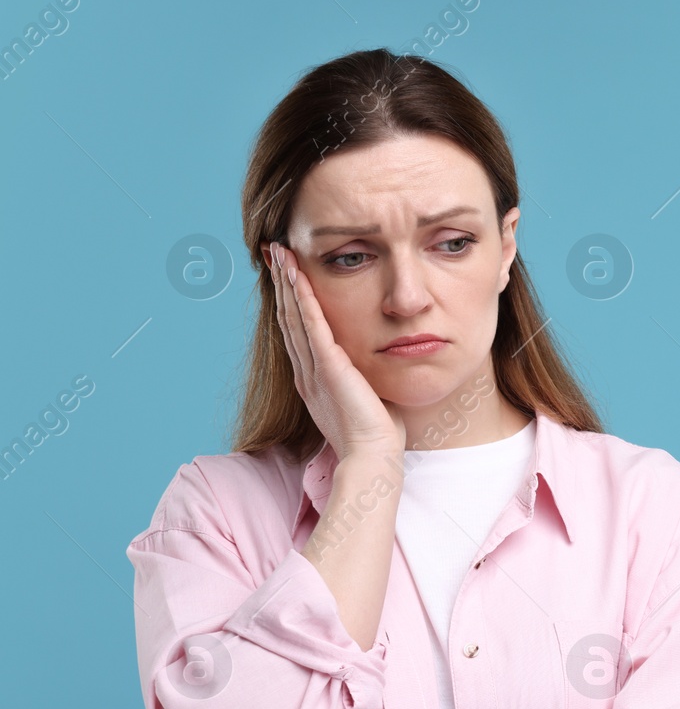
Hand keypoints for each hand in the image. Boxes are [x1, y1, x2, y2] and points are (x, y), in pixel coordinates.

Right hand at [264, 240, 406, 461]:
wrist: (373, 456)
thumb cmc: (377, 433)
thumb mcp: (366, 396)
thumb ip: (363, 376)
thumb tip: (376, 363)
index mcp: (314, 378)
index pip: (297, 329)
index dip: (288, 299)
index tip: (285, 272)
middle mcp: (307, 370)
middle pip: (288, 316)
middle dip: (281, 282)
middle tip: (273, 252)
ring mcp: (314, 368)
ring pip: (295, 316)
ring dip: (287, 282)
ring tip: (279, 253)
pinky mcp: (329, 367)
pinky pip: (312, 326)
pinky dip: (303, 299)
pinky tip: (296, 276)